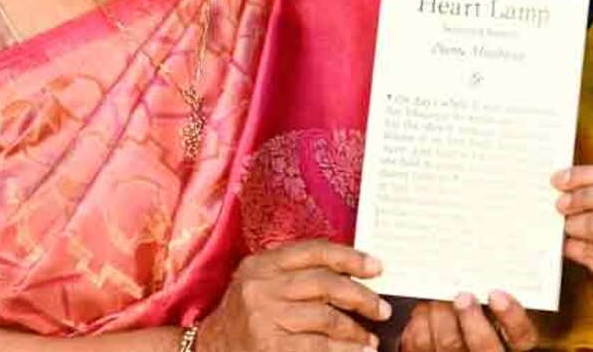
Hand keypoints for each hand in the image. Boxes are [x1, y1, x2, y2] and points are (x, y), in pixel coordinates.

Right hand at [199, 239, 391, 351]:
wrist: (209, 348)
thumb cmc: (246, 314)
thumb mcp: (262, 282)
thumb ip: (297, 273)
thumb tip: (353, 275)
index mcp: (262, 263)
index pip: (314, 251)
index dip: (351, 257)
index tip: (377, 267)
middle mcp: (261, 286)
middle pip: (325, 283)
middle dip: (361, 296)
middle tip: (382, 309)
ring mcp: (264, 317)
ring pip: (325, 318)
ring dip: (355, 330)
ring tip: (371, 338)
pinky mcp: (270, 346)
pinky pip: (317, 346)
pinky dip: (343, 350)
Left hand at [398, 292, 537, 351]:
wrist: (460, 326)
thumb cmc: (484, 307)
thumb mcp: (500, 298)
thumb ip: (497, 287)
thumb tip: (483, 259)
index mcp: (514, 339)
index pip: (521, 335)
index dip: (511, 316)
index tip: (496, 294)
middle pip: (483, 347)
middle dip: (470, 318)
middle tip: (462, 295)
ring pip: (449, 344)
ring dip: (440, 314)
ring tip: (438, 297)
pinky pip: (421, 344)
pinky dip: (420, 322)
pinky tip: (425, 310)